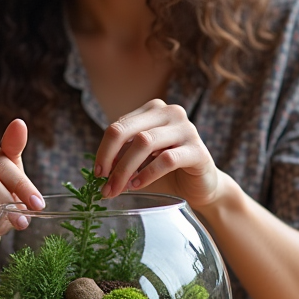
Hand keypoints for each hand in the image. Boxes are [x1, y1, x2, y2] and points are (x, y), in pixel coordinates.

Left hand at [92, 99, 224, 206]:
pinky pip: (166, 159)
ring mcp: (186, 129)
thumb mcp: (140, 159)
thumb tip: (98, 169)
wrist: (200, 187)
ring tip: (118, 188)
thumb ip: (122, 156)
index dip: (104, 149)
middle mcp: (170, 113)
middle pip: (127, 130)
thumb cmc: (167, 173)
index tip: (97, 172)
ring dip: (125, 169)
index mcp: (153, 110)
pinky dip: (147, 174)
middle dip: (110, 158)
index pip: (119, 125)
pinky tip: (137, 185)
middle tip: (103, 183)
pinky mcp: (198, 151)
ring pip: (144, 142)